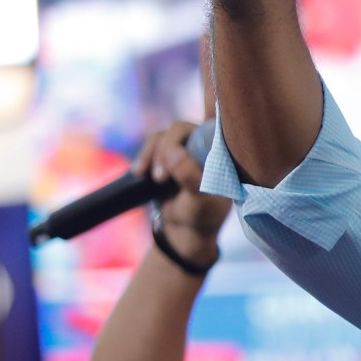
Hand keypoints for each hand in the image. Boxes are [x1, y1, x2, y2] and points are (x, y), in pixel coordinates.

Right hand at [130, 119, 231, 267]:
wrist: (185, 230)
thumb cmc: (201, 215)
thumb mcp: (199, 199)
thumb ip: (188, 174)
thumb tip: (171, 150)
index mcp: (221, 152)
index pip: (206, 130)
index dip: (185, 141)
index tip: (171, 167)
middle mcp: (204, 145)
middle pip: (180, 129)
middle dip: (165, 150)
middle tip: (160, 179)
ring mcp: (184, 148)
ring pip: (163, 135)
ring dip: (152, 154)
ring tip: (150, 179)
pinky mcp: (167, 154)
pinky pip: (153, 144)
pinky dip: (144, 156)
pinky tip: (139, 172)